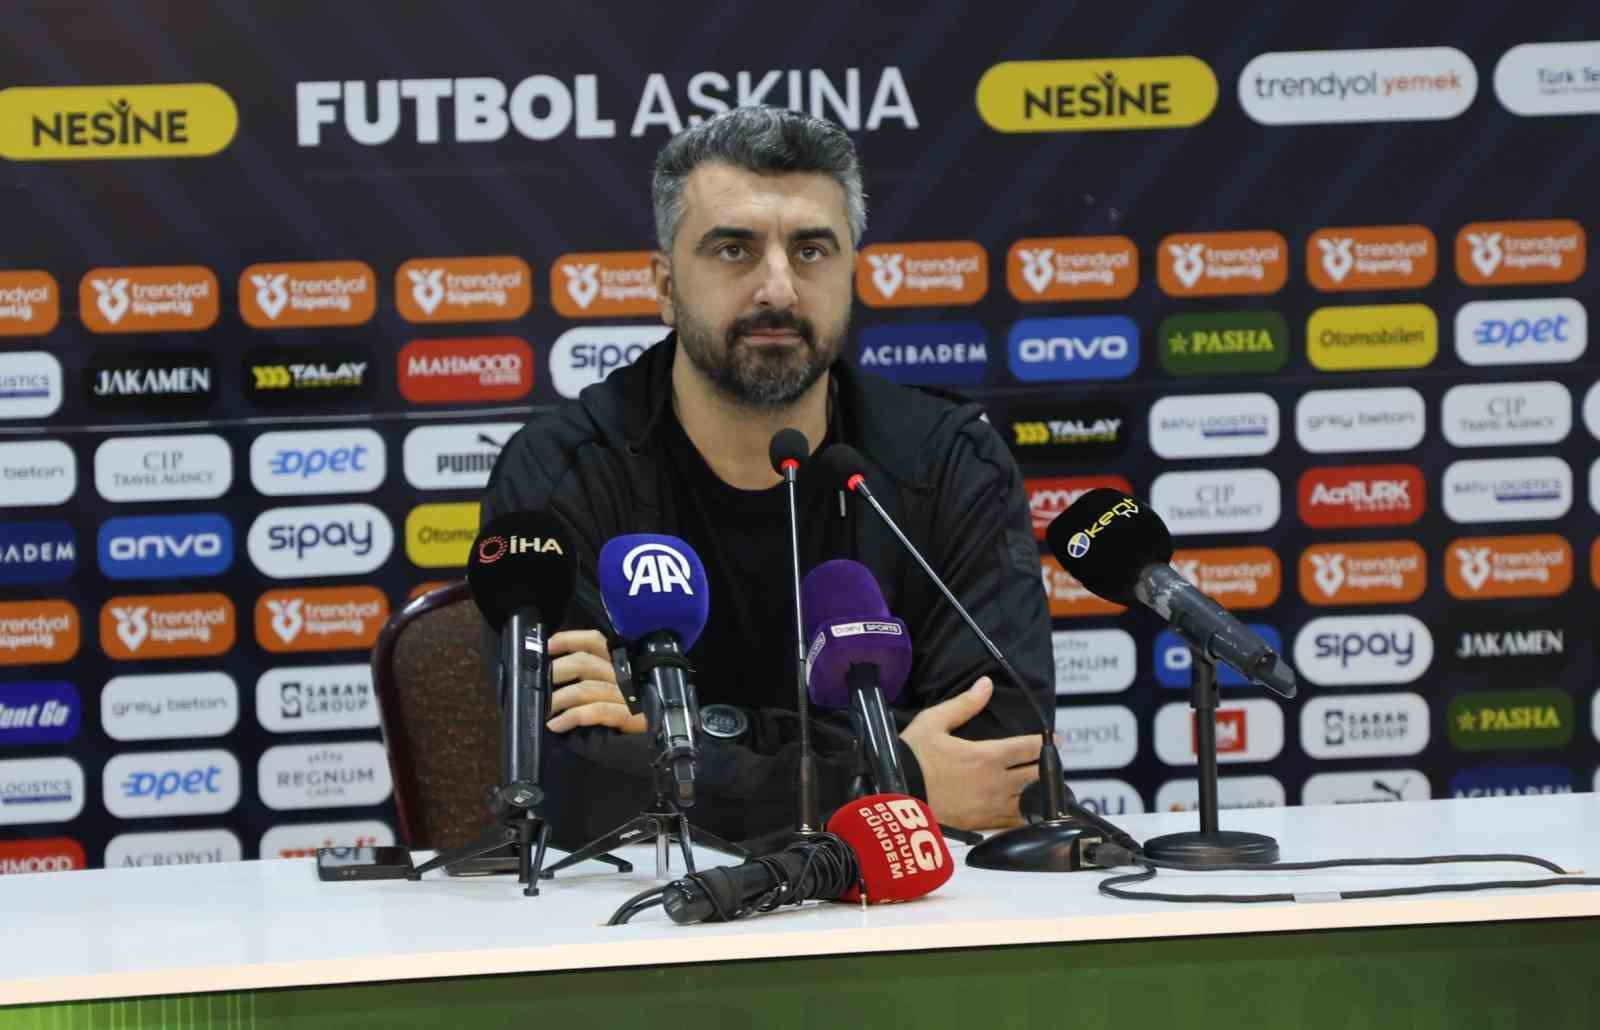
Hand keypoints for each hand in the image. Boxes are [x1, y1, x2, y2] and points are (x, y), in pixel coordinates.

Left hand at [545, 630, 646, 734]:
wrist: (652, 748)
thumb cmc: (626, 722)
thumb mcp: (608, 695)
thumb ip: (588, 681)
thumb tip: (552, 676)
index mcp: (617, 666)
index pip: (595, 642)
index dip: (570, 640)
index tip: (548, 646)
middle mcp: (623, 677)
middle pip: (585, 663)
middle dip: (557, 672)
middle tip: (539, 685)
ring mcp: (628, 698)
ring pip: (587, 688)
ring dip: (560, 698)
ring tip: (545, 710)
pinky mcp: (631, 719)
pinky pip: (598, 711)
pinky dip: (573, 716)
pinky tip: (557, 725)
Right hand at [898, 677, 1040, 830]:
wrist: (895, 795)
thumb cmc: (912, 757)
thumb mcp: (934, 722)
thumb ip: (964, 704)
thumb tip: (986, 684)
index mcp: (987, 756)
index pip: (1029, 748)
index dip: (1047, 743)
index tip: (1056, 740)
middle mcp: (995, 782)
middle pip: (1037, 776)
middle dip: (1048, 768)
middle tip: (1053, 762)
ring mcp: (990, 806)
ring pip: (1030, 802)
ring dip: (1040, 793)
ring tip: (1046, 788)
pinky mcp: (981, 824)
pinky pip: (1012, 822)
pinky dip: (1024, 816)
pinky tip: (1027, 813)